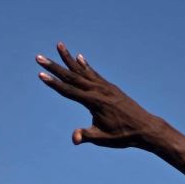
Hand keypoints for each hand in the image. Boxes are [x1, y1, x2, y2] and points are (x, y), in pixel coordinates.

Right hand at [35, 43, 160, 148]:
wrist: (145, 127)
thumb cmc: (122, 135)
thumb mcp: (103, 139)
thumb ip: (87, 136)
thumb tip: (74, 139)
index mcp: (94, 102)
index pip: (68, 91)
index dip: (53, 83)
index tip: (40, 74)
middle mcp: (98, 90)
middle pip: (71, 76)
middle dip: (54, 66)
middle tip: (39, 57)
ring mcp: (104, 86)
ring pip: (82, 70)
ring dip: (68, 58)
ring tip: (59, 45)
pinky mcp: (110, 87)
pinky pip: (94, 73)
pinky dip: (85, 65)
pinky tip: (79, 57)